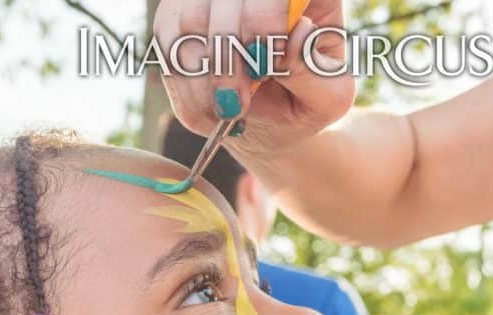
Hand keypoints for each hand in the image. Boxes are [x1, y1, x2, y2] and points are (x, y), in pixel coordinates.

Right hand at [154, 0, 354, 156]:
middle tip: (236, 104)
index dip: (265, 20)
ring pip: (188, 19)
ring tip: (223, 112)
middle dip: (227, 60)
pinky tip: (207, 111)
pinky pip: (166, 45)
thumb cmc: (304, 105)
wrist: (272, 123)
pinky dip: (185, 89)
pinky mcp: (178, 17)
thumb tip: (296, 34)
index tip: (265, 67)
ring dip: (202, 79)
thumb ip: (313, 70)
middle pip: (224, 0)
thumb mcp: (326, 100)